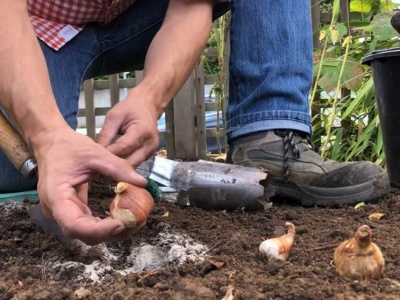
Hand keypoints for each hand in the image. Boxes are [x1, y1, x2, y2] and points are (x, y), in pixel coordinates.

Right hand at [31, 126, 146, 244]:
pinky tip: (123, 216)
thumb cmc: (68, 146)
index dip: (98, 230)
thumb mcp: (96, 153)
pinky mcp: (71, 211)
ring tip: (134, 220)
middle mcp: (55, 210)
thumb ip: (118, 168)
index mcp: (55, 196)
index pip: (74, 225)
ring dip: (111, 231)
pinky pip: (88, 223)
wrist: (51, 143)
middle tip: (136, 221)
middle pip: (82, 234)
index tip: (121, 223)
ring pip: (86, 233)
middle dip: (110, 232)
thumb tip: (142, 182)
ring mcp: (62, 213)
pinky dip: (106, 223)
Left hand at [97, 85, 160, 166]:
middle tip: (98, 163)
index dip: (109, 153)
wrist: (147, 106)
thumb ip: (106, 133)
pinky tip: (115, 161)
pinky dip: (125, 163)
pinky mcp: (149, 155)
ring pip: (132, 165)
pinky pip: (135, 163)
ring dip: (119, 166)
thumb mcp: (114, 116)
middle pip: (130, 161)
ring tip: (105, 163)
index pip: (123, 147)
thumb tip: (97, 151)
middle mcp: (149, 144)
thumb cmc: (130, 108)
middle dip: (114, 164)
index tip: (95, 157)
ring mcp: (151, 151)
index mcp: (142, 131)